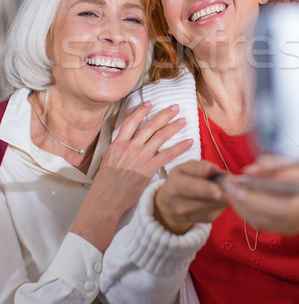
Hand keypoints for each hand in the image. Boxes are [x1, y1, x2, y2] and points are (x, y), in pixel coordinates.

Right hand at [71, 102, 192, 250]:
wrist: (105, 200)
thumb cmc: (104, 186)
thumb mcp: (105, 165)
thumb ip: (111, 155)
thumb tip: (110, 153)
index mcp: (118, 144)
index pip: (131, 121)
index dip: (141, 110)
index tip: (149, 103)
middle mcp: (130, 147)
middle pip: (150, 125)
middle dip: (164, 114)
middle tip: (175, 107)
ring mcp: (140, 156)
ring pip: (160, 136)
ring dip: (174, 127)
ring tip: (183, 120)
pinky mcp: (148, 168)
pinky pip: (168, 155)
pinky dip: (180, 147)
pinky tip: (189, 142)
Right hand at [155, 160, 227, 234]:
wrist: (171, 204)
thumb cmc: (181, 179)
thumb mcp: (184, 168)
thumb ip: (198, 167)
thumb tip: (213, 169)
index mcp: (174, 187)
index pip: (192, 188)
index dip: (207, 189)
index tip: (219, 189)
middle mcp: (181, 205)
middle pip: (208, 199)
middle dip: (223, 190)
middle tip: (232, 182)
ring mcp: (193, 216)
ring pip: (217, 203)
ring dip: (225, 193)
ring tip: (225, 183)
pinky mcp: (206, 220)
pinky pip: (220, 207)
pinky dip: (224, 199)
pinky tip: (220, 192)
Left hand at [223, 157, 298, 238]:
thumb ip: (275, 167)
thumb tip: (249, 169)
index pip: (268, 205)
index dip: (247, 195)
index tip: (233, 181)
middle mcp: (290, 223)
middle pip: (255, 215)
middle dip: (237, 199)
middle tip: (227, 182)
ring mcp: (284, 229)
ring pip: (252, 220)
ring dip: (238, 204)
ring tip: (232, 187)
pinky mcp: (279, 230)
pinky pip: (256, 221)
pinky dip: (245, 209)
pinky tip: (242, 195)